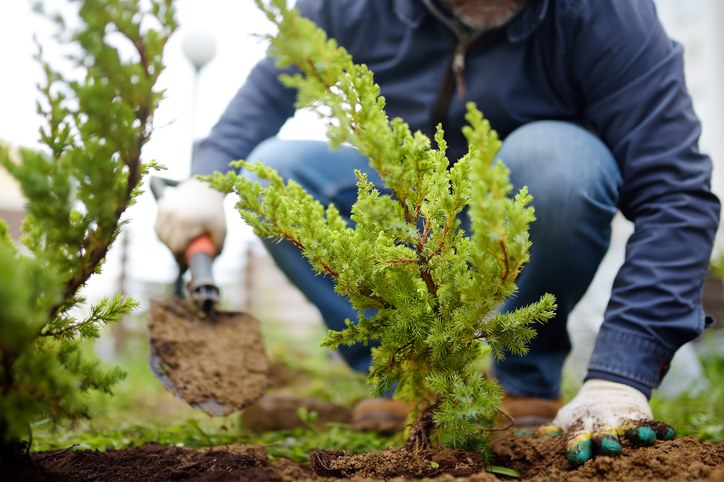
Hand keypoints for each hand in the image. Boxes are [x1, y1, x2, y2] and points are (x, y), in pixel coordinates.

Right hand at [154, 177, 225, 258]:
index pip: (176, 247)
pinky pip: (158, 227)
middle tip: (184, 256)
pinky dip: (164, 233)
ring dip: (168, 243)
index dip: (180, 259)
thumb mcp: (221, 229)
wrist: (205, 187)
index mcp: (186, 220)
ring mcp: (164, 209)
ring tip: (181, 243)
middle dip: (175, 252)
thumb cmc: (214, 211)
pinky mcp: (161, 206)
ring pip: (160, 236)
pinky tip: (175, 233)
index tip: (184, 266)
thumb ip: (216, 247)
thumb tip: (209, 262)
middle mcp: (172, 214)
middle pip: (167, 243)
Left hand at [547, 379, 674, 465]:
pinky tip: (669, 434)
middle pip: (603, 434)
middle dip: (605, 441)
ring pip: (629, 428)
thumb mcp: (567, 419)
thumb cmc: (583, 414)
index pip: (577, 438)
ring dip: (635, 434)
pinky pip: (652, 424)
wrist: (607, 388)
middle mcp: (602, 425)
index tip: (577, 456)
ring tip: (643, 438)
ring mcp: (622, 420)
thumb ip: (552, 431)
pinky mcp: (640, 417)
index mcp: (581, 427)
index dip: (577, 447)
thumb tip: (526, 437)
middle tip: (609, 448)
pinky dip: (660, 429)